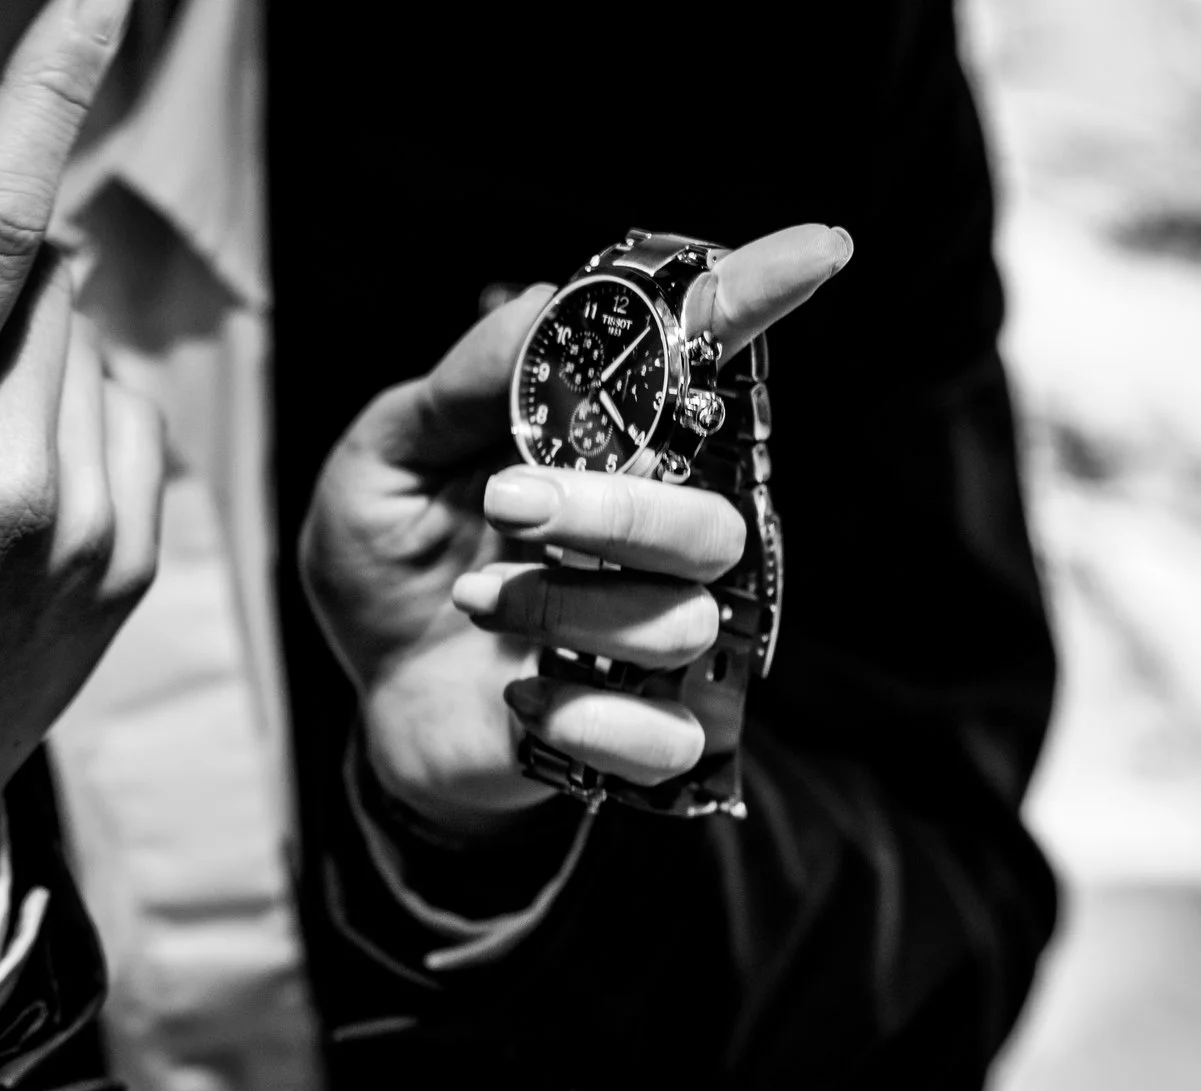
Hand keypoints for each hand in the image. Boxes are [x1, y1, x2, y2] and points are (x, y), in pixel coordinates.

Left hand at [300, 225, 851, 838]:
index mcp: (611, 450)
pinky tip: (520, 694)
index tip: (824, 245)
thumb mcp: (384, 459)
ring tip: (478, 602)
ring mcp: (664, 641)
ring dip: (562, 608)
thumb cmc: (395, 567)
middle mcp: (661, 541)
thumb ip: (460, 387)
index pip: (710, 370)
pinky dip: (582, 715)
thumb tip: (544, 303)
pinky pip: (664, 736)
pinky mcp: (647, 735)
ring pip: (682, 621)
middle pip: (709, 520)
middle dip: (608, 509)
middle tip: (506, 504)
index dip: (764, 302)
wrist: (376, 701)